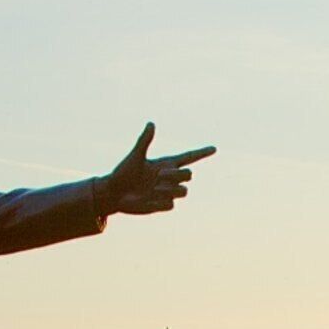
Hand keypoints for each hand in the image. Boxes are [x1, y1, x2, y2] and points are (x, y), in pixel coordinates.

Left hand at [98, 123, 213, 217]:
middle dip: (176, 175)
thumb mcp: (135, 157)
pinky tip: (148, 200)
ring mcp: (167, 192)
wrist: (114, 194)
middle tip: (157, 177)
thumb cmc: (122, 173)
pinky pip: (170, 205)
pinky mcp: (162, 205)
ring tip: (154, 189)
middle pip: (189, 174)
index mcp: (165, 164)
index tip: (214, 148)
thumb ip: (145, 141)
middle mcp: (169, 177)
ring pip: (183, 191)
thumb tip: (151, 123)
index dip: (201, 153)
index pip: (188, 157)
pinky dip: (160, 203)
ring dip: (170, 189)